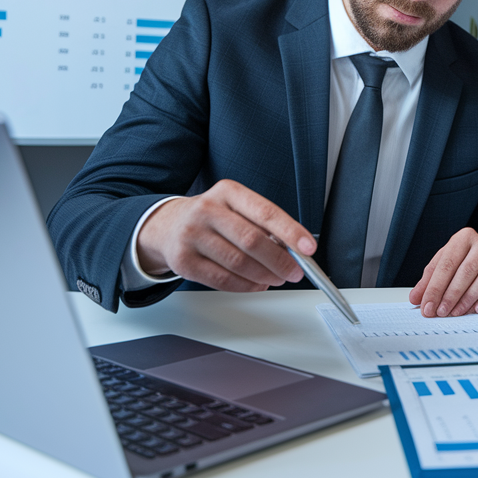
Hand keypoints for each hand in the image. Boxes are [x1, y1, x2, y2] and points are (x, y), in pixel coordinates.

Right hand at [137, 179, 316, 292]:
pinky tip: (257, 284)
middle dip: (280, 261)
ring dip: (265, 276)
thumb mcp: (236, 207)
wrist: (168, 226)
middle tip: (294, 271)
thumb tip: (294, 250)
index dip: (291, 232)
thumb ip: (263, 224)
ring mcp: (192, 236)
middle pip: (252, 241)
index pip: (265, 212)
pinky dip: (246, 286)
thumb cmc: (213, 217)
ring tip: (276, 278)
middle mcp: (207, 210)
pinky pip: (222, 281)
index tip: (308, 248)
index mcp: (227, 192)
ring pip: (238, 264)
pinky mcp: (183, 262)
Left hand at [409, 228, 477, 316]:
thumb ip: (428, 282)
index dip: (435, 287)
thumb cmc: (464, 262)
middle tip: (441, 312)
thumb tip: (415, 299)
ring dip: (468, 297)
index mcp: (463, 237)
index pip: (446, 264)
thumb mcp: (444, 267)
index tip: (427, 306)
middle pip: (466, 270)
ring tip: (456, 312)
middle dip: (451, 294)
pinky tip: (477, 309)